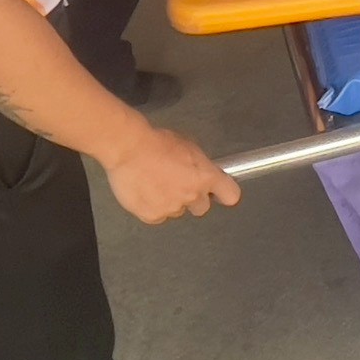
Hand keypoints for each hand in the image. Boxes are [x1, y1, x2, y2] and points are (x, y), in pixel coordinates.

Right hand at [101, 125, 241, 223]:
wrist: (129, 150)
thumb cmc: (156, 143)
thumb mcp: (188, 147)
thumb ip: (199, 165)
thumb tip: (199, 171)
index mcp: (205, 177)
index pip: (230, 195)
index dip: (224, 193)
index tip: (219, 193)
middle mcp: (192, 195)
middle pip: (202, 207)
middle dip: (193, 199)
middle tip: (179, 186)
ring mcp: (172, 208)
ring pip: (177, 211)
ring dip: (171, 202)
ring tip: (156, 184)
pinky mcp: (153, 216)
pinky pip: (158, 216)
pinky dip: (153, 208)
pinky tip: (146, 192)